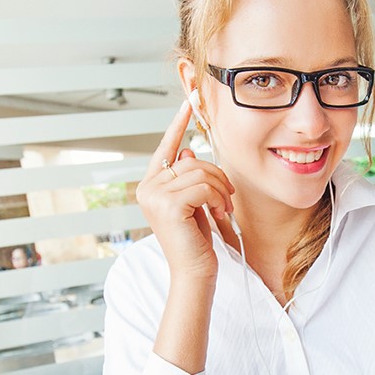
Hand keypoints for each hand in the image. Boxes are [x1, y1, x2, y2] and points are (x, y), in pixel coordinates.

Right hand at [132, 91, 240, 372]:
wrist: (196, 273)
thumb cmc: (199, 242)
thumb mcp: (196, 204)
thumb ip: (191, 179)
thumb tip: (190, 153)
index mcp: (152, 184)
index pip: (167, 147)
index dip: (179, 123)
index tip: (190, 100)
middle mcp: (147, 186)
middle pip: (193, 160)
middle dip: (218, 178)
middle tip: (226, 200)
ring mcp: (154, 195)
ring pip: (201, 171)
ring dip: (221, 190)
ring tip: (224, 209)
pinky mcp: (167, 204)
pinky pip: (203, 185)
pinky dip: (218, 198)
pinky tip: (219, 213)